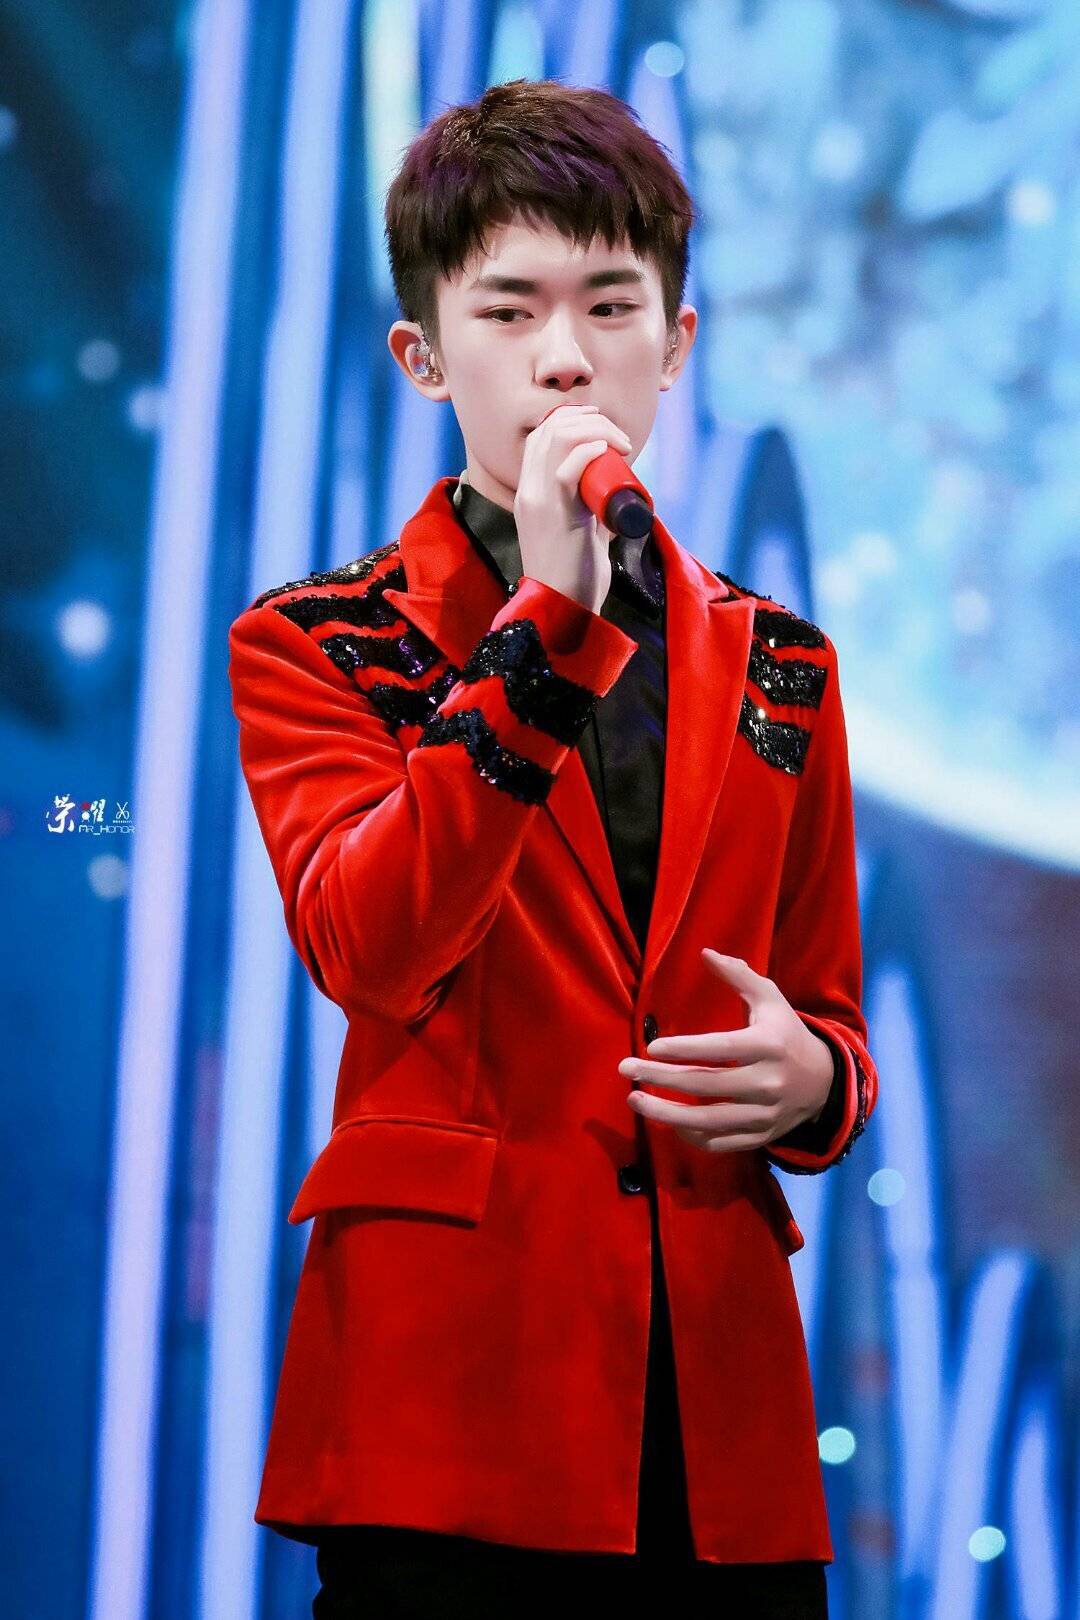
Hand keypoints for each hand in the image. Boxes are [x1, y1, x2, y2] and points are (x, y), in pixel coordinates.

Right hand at [515, 403, 632, 612]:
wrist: (565, 607)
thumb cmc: (576, 574)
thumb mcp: (580, 528)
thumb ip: (588, 507)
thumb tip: (614, 488)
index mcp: (529, 492)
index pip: (540, 436)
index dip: (571, 420)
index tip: (603, 428)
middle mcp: (529, 491)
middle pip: (549, 429)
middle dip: (589, 419)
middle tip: (619, 437)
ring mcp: (538, 501)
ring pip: (557, 439)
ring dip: (595, 431)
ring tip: (620, 444)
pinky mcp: (555, 515)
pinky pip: (567, 468)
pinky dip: (590, 450)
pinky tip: (608, 452)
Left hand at [617, 949, 835, 1153]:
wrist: (824, 1081)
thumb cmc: (786, 1032)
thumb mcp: (770, 998)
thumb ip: (738, 975)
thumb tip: (705, 953)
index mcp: (768, 1045)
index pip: (720, 1049)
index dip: (684, 1049)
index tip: (652, 1047)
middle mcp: (767, 1082)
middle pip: (705, 1085)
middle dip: (660, 1078)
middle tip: (625, 1069)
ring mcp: (764, 1114)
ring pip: (708, 1120)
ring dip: (665, 1113)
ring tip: (634, 1100)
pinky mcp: (761, 1136)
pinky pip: (720, 1142)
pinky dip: (690, 1135)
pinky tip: (667, 1121)